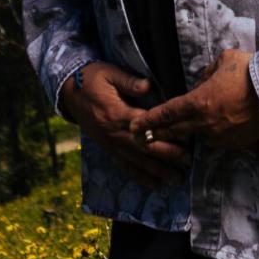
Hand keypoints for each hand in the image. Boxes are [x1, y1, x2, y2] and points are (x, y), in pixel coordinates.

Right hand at [62, 62, 190, 189]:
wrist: (69, 92)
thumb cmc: (92, 79)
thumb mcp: (110, 73)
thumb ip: (129, 81)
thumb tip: (149, 86)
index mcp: (118, 114)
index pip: (146, 127)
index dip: (165, 133)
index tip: (185, 139)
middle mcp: (115, 133)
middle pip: (145, 148)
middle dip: (167, 157)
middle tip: (188, 163)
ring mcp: (111, 144)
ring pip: (137, 162)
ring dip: (157, 172)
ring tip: (176, 180)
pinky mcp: (108, 149)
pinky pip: (125, 166)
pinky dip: (140, 177)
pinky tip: (154, 185)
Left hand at [127, 49, 258, 150]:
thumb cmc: (250, 71)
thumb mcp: (224, 61)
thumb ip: (207, 73)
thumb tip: (201, 82)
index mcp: (199, 102)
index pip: (167, 113)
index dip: (149, 120)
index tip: (134, 126)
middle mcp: (206, 124)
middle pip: (175, 132)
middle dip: (158, 134)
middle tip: (142, 138)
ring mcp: (220, 137)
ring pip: (197, 136)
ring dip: (189, 134)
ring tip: (179, 133)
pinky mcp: (235, 144)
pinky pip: (216, 140)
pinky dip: (211, 134)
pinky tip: (213, 129)